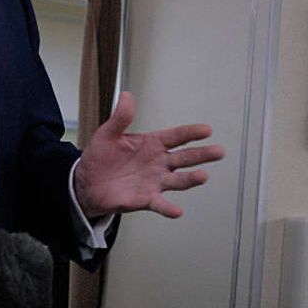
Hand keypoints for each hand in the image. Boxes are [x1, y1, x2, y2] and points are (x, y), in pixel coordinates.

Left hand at [73, 91, 224, 219]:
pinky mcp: (146, 199)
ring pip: (179, 180)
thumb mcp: (108, 133)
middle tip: (218, 151)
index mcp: (152, 144)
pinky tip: (177, 211)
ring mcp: (155, 181)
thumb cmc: (102, 156)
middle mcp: (159, 163)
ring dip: (191, 179)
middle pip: (185, 157)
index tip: (207, 130)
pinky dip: (168, 208)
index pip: (176, 136)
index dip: (191, 133)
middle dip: (202, 155)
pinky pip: (160, 204)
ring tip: (202, 176)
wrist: (89, 182)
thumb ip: (121, 117)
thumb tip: (127, 95)